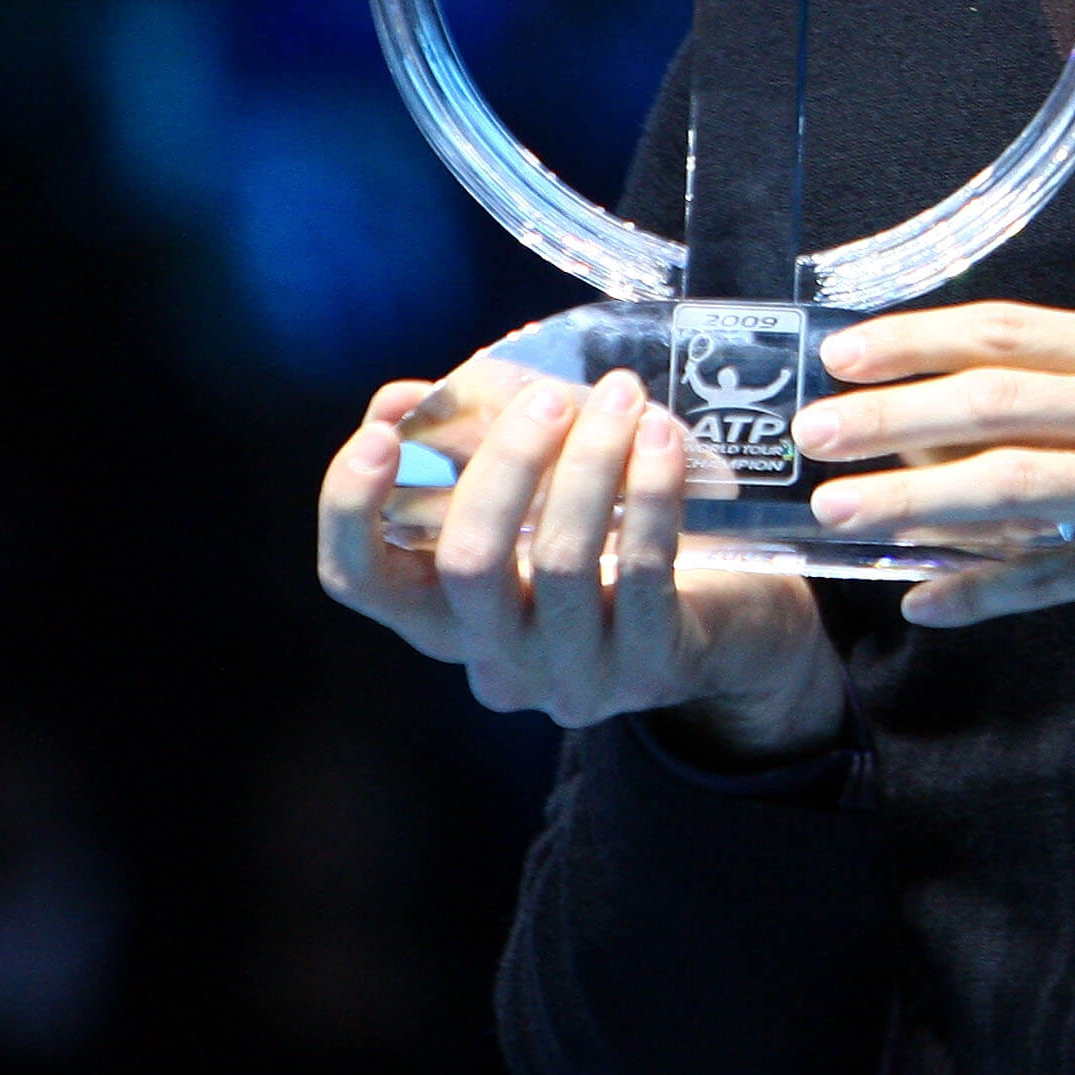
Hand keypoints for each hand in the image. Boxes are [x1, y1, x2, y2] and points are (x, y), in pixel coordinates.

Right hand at [318, 361, 843, 761]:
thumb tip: (407, 399)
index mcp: (442, 615)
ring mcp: (571, 677)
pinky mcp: (649, 670)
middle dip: (506, 464)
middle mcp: (494, 660)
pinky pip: (642, 570)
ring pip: (560, 563)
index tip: (381, 434)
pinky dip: (650, 491)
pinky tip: (661, 439)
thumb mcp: (531, 503)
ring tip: (622, 397)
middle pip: (468, 563)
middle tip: (549, 398)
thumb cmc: (607, 546)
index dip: (351, 509)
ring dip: (591, 462)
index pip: (359, 581)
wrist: (723, 625)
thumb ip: (465, 448)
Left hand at [793, 303, 1074, 713]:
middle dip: (894, 415)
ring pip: (1014, 485)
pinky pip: (1054, 575)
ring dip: (915, 500)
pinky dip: (982, 590)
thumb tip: (941, 420)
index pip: (1012, 330)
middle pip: (999, 398)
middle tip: (817, 433)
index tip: (841, 352)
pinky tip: (927, 600)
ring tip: (844, 514)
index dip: (918, 339)